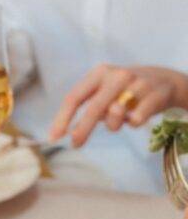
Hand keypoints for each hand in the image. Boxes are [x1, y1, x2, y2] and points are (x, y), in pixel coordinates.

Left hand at [49, 64, 187, 146]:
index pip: (74, 97)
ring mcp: (138, 83)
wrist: (165, 80)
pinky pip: (137, 119)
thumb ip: (88, 107)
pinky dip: (134, 123)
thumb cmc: (125, 90)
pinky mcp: (156, 94)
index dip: (62, 119)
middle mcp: (118, 75)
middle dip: (82, 129)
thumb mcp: (104, 91)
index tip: (53, 137)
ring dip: (114, 125)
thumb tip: (70, 132)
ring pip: (116, 114)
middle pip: (94, 107)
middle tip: (75, 145)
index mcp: (99, 73)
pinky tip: (138, 115)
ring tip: (121, 118)